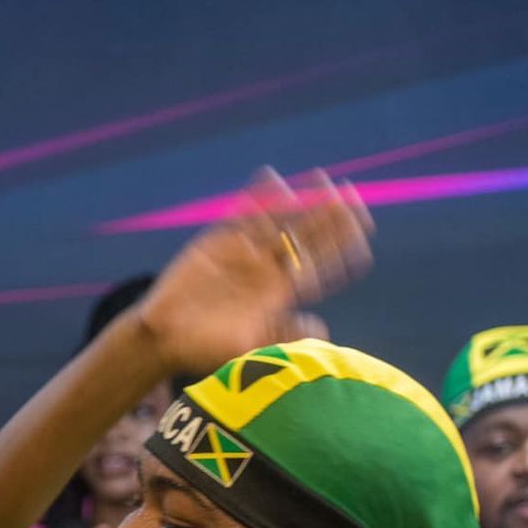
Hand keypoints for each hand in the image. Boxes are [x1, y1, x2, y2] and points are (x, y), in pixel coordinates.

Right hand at [137, 168, 371, 376]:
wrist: (162, 339)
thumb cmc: (205, 350)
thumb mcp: (250, 349)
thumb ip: (284, 336)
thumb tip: (323, 329)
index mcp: (280, 294)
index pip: (319, 264)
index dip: (341, 247)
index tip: (365, 232)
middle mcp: (266, 269)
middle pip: (306, 237)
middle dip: (331, 219)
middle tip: (354, 198)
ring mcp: (243, 253)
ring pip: (280, 221)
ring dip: (302, 201)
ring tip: (324, 181)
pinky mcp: (217, 242)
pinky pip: (241, 214)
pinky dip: (256, 196)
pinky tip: (272, 177)